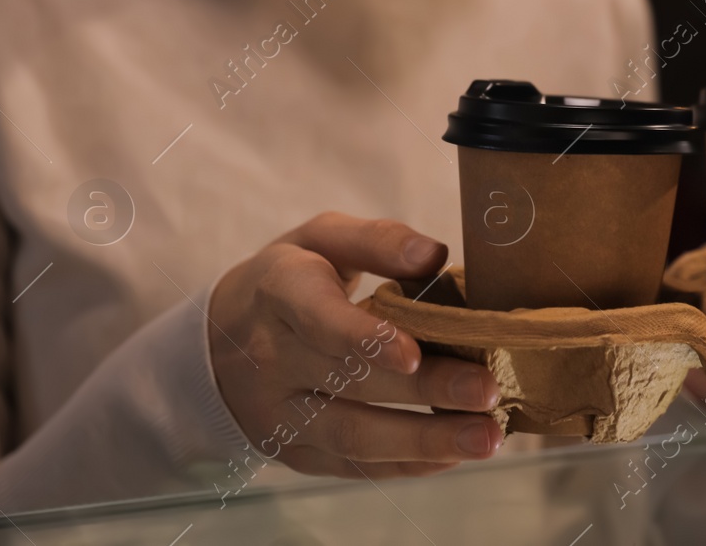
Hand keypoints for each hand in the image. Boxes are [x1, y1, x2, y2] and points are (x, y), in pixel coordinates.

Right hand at [208, 212, 502, 479]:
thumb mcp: (322, 239)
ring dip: (425, 440)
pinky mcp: (296, 452)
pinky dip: (409, 463)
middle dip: (423, 390)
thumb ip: (378, 239)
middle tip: (487, 390)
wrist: (218, 340)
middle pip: (350, 382)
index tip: (413, 352)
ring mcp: (280, 414)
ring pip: (354, 436)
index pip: (318, 319)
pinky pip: (354, 466)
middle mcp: (273, 359)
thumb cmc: (291, 279)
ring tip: (486, 437)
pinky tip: (456, 453)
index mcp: (281, 293)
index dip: (363, 337)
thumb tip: (434, 254)